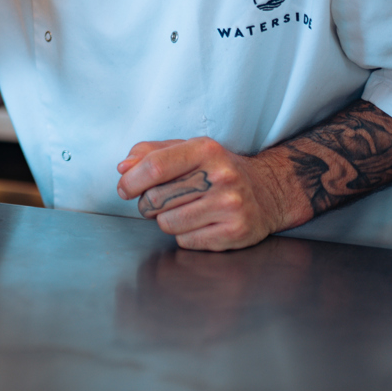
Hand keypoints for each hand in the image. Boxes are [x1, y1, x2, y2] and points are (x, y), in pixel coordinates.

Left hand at [116, 137, 289, 250]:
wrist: (268, 192)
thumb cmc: (217, 169)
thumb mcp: (187, 149)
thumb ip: (150, 153)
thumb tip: (123, 167)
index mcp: (205, 150)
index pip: (154, 167)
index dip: (131, 181)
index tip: (125, 188)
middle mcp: (221, 177)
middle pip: (156, 199)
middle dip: (147, 203)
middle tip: (158, 200)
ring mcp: (230, 206)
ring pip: (167, 223)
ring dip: (165, 220)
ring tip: (183, 209)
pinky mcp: (235, 232)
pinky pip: (185, 241)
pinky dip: (184, 235)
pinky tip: (200, 222)